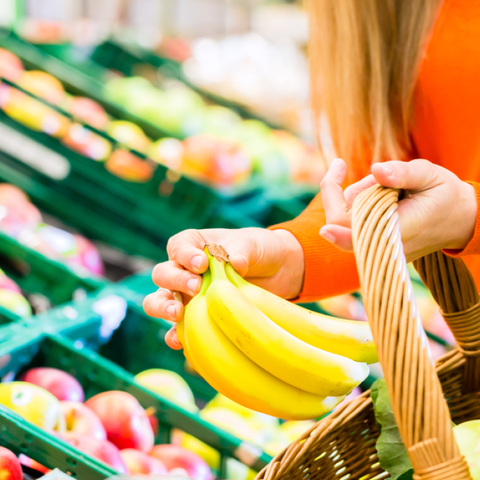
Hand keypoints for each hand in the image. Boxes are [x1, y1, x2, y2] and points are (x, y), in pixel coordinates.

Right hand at [143, 228, 304, 348]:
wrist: (276, 273)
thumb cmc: (259, 251)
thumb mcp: (253, 244)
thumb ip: (241, 250)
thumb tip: (235, 262)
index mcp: (194, 245)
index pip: (178, 247)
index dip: (185, 255)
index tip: (201, 263)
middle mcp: (184, 270)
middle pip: (163, 274)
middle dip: (176, 281)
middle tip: (197, 287)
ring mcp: (187, 296)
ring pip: (159, 300)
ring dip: (163, 307)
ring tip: (177, 313)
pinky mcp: (195, 318)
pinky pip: (177, 329)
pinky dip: (174, 335)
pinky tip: (180, 340)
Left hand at [319, 158, 476, 261]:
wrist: (460, 220)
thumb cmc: (445, 196)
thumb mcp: (430, 176)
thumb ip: (403, 174)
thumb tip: (377, 169)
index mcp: (396, 230)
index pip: (351, 228)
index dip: (333, 207)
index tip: (332, 177)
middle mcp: (382, 245)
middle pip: (340, 222)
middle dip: (341, 192)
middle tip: (344, 167)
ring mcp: (377, 248)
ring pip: (346, 220)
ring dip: (356, 196)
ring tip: (388, 188)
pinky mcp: (375, 245)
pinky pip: (354, 224)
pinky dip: (359, 204)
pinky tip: (382, 195)